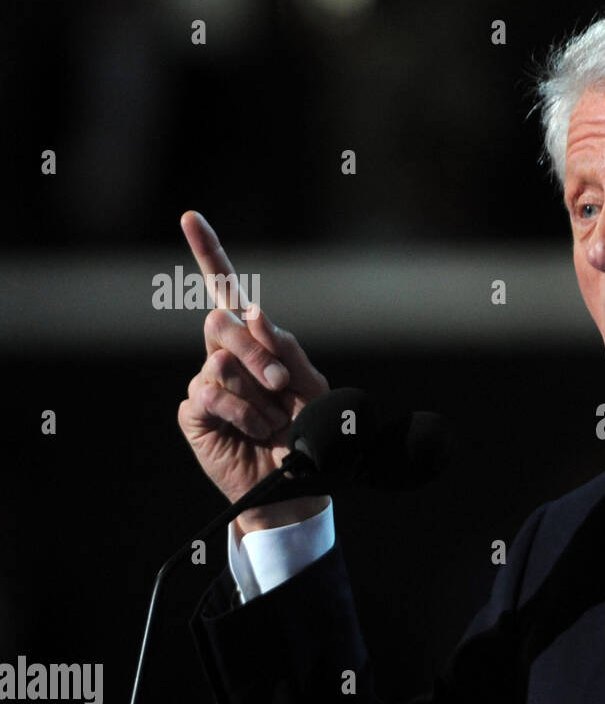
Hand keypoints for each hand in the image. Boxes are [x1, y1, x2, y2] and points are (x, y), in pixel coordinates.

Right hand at [175, 211, 330, 534]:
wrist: (300, 486)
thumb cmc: (312, 435)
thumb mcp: (315, 387)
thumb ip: (289, 347)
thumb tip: (255, 312)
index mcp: (258, 342)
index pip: (228, 292)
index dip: (209, 253)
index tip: (190, 216)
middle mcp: (227, 355)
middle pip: (223, 321)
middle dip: (258, 351)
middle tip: (282, 384)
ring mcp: (208, 382)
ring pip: (220, 360)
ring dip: (259, 394)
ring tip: (275, 423)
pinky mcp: (195, 412)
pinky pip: (211, 394)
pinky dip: (243, 413)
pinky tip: (256, 431)